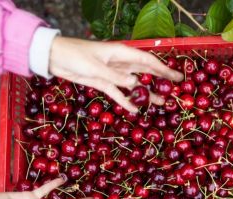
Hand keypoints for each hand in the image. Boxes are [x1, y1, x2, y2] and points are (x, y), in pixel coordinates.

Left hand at [49, 37, 182, 112]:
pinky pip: (118, 93)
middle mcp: (120, 63)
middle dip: (160, 81)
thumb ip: (116, 77)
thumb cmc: (75, 55)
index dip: (164, 70)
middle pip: (145, 73)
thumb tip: (136, 84)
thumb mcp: (96, 67)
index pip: (148, 62)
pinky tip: (136, 109)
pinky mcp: (103, 83)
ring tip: (160, 103)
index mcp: (122, 53)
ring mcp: (113, 74)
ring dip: (146, 94)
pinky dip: (126, 101)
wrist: (55, 57)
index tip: (177, 78)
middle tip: (175, 91)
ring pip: (134, 85)